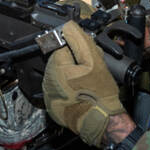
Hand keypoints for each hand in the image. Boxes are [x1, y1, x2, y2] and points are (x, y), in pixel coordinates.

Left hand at [42, 21, 125, 146]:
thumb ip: (79, 40)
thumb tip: (68, 26)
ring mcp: (49, 96)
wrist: (101, 123)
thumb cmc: (99, 94)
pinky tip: (81, 93)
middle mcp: (47, 82)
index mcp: (55, 68)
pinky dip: (68, 89)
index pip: (62, 47)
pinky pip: (59, 90)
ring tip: (86, 84)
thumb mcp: (94, 61)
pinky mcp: (53, 108)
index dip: (78, 51)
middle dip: (74, 63)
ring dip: (71, 76)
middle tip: (89, 72)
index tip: (88, 60)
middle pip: (60, 61)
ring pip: (60, 75)